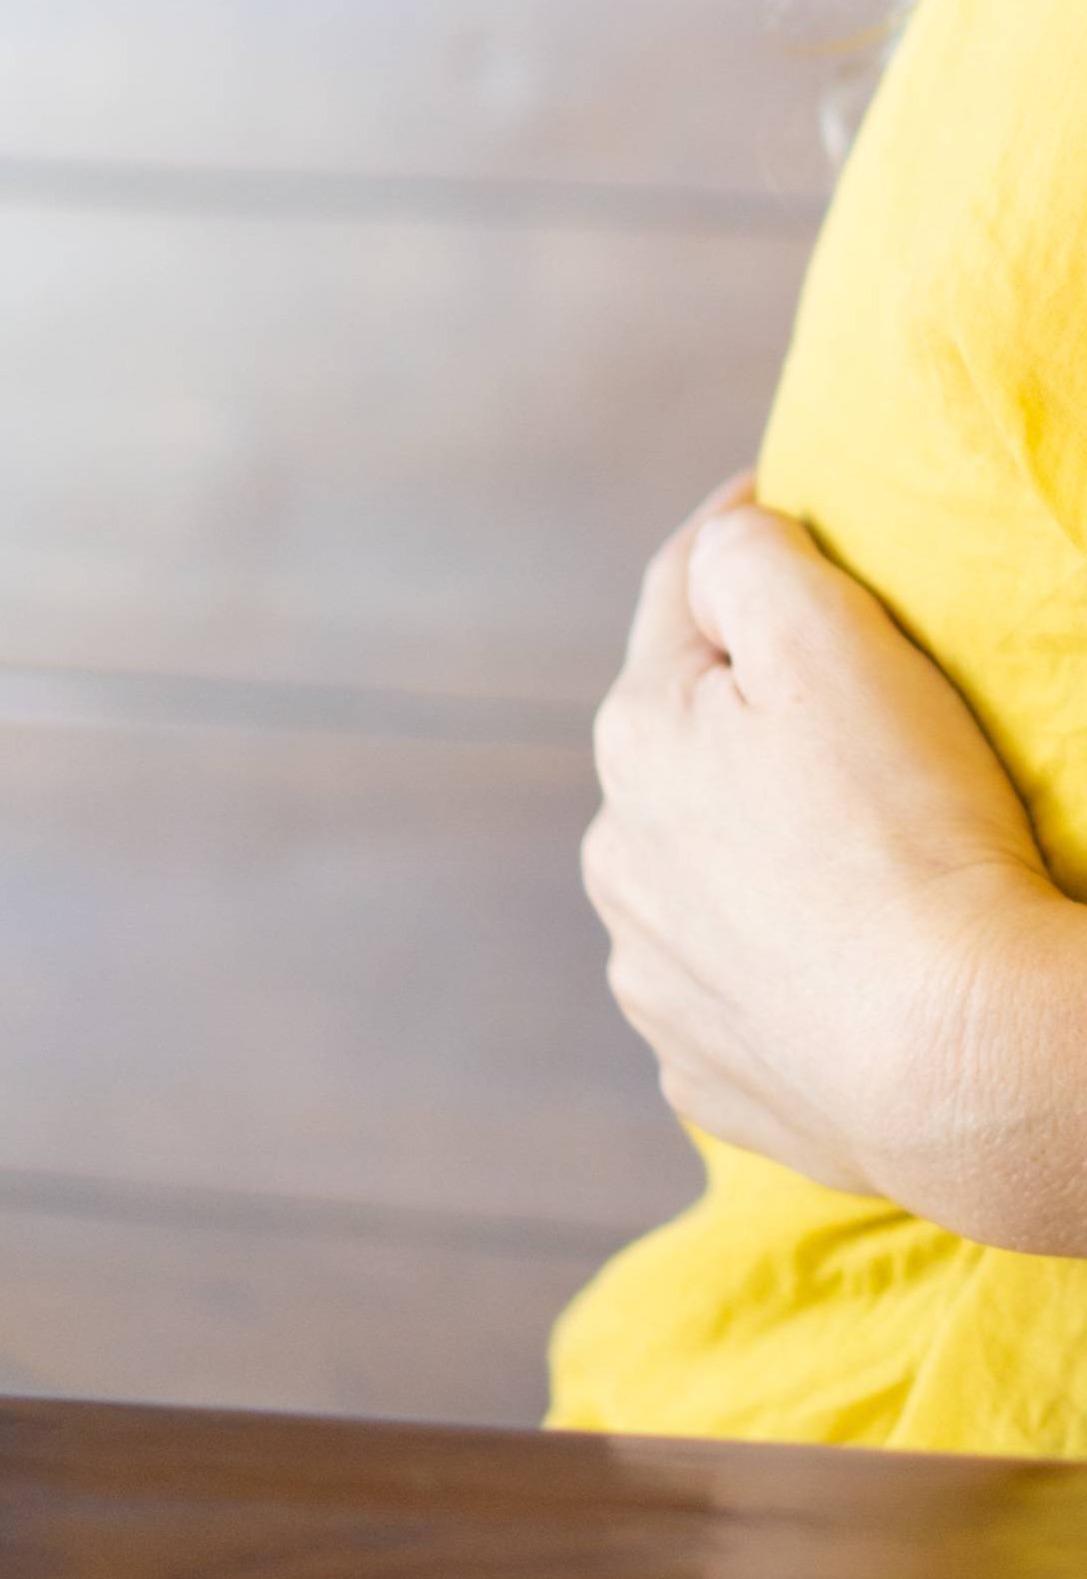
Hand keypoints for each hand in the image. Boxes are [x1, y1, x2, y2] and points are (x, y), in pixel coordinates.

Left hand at [584, 493, 1086, 1247]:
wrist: (962, 1063)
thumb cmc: (908, 831)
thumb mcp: (829, 636)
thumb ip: (749, 558)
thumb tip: (723, 548)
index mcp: (635, 738)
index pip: (681, 591)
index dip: (741, 535)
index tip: (786, 507)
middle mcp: (617, 859)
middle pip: (681, 736)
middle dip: (741, 705)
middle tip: (846, 702)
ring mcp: (655, 978)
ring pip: (697, 863)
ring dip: (747, 836)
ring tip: (847, 846)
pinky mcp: (708, 1070)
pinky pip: (732, 979)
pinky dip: (770, 954)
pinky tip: (837, 956)